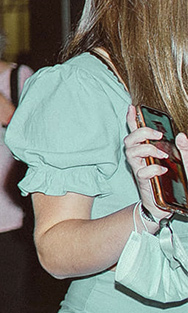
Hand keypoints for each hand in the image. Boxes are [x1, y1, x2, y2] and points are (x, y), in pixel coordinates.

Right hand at [125, 106, 186, 224]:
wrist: (172, 204)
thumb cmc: (175, 182)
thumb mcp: (184, 163)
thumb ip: (183, 150)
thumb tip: (181, 136)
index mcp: (148, 151)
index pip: (136, 133)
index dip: (132, 120)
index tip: (132, 108)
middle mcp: (141, 159)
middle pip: (130, 140)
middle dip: (141, 133)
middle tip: (157, 135)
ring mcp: (140, 169)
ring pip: (131, 153)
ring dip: (147, 150)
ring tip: (162, 154)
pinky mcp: (143, 182)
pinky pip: (141, 171)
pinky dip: (152, 168)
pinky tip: (162, 170)